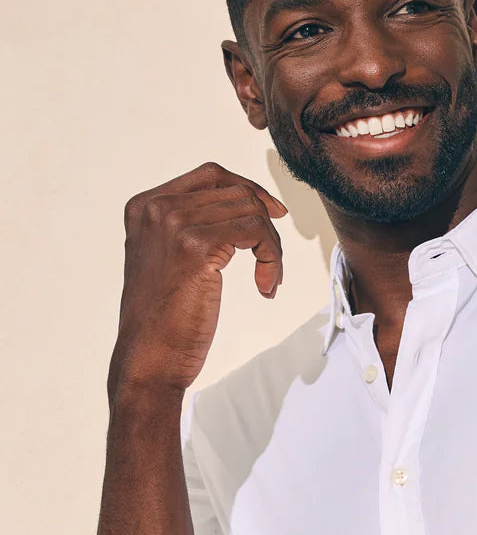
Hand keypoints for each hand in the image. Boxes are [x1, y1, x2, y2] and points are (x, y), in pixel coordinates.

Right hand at [109, 160, 287, 399]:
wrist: (148, 359)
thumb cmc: (163, 321)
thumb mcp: (168, 261)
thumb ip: (189, 230)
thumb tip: (242, 210)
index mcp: (145, 206)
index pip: (210, 176)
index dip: (249, 189)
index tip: (273, 214)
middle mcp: (156, 208)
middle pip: (236, 192)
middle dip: (266, 224)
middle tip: (272, 261)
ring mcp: (175, 224)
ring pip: (251, 211)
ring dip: (272, 246)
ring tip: (269, 279)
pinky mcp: (197, 247)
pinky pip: (256, 232)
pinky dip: (272, 258)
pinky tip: (265, 287)